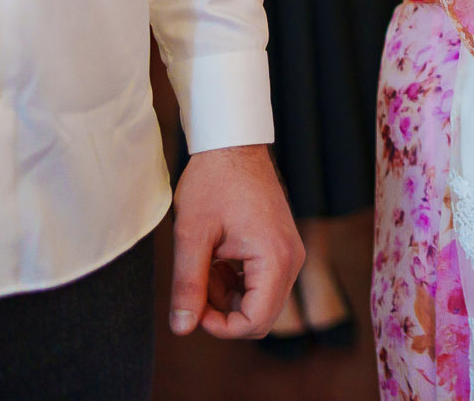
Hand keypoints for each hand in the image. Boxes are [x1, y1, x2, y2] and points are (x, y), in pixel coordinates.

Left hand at [169, 144, 303, 338]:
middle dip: (223, 312)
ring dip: (226, 296)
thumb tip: (182, 328)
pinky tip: (215, 257)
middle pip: (261, 316)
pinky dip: (234, 281)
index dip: (220, 327)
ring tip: (202, 264)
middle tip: (195, 286)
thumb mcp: (192, 235)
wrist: (233, 145)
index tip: (193, 307)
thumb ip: (188, 285)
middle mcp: (291, 259)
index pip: (255, 321)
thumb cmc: (214, 183)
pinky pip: (260, 282)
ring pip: (259, 301)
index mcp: (275, 258)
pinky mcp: (281, 247)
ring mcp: (288, 253)